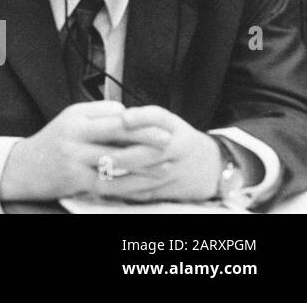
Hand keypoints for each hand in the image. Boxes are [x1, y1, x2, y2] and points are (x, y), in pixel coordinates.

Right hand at [0, 101, 171, 201]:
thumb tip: (129, 114)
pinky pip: (110, 183)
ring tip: (167, 164)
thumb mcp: (70, 119)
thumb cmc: (53, 142)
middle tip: (171, 140)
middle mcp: (74, 135)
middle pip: (118, 134)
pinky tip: (147, 185)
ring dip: (146, 163)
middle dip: (147, 137)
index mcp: (75, 116)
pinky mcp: (76, 180)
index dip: (140, 121)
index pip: (113, 115)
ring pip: (117, 160)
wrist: (22, 168)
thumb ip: (98, 114)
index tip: (163, 124)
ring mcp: (74, 158)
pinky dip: (132, 184)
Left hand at [99, 106, 223, 202]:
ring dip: (120, 179)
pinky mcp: (174, 190)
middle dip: (123, 156)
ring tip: (97, 176)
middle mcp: (179, 148)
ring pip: (147, 177)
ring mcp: (177, 171)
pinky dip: (127, 192)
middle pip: (150, 151)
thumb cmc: (177, 139)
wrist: (212, 166)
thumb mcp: (167, 123)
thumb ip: (142, 119)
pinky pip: (148, 192)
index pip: (159, 117)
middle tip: (99, 156)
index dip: (141, 117)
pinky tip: (109, 188)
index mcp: (174, 127)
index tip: (123, 118)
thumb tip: (111, 119)